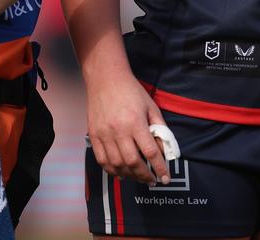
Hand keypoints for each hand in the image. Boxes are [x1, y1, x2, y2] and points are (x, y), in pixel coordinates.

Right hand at [86, 69, 169, 184]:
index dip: (160, 168)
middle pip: (133, 163)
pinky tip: (120, 173)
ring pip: (117, 165)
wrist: (105, 78)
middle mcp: (118, 130)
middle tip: (152, 180)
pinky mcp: (93, 135)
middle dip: (145, 176)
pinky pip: (102, 160)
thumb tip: (165, 150)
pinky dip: (112, 170)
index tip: (165, 178)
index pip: (150, 152)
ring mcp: (104, 134)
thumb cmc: (131, 91)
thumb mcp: (151, 107)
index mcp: (135, 122)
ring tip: (138, 177)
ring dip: (129, 176)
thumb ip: (159, 128)